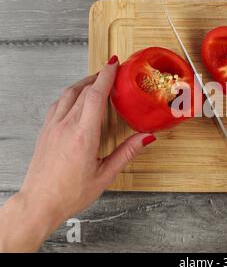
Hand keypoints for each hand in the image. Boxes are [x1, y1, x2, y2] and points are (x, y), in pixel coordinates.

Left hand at [0, 56, 155, 251]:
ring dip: (84, 83)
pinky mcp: (45, 130)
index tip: (115, 64)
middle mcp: (66, 126)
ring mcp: (52, 127)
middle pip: (83, 90)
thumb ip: (127, 152)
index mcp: (83, 135)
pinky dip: (71, 94)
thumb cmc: (69, 193)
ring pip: (69, 93)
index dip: (106, 76)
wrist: (39, 203)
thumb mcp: (105, 175)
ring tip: (97, 81)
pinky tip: (77, 98)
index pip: (96, 95)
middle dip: (99, 76)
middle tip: (112, 71)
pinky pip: (58, 103)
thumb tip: (146, 137)